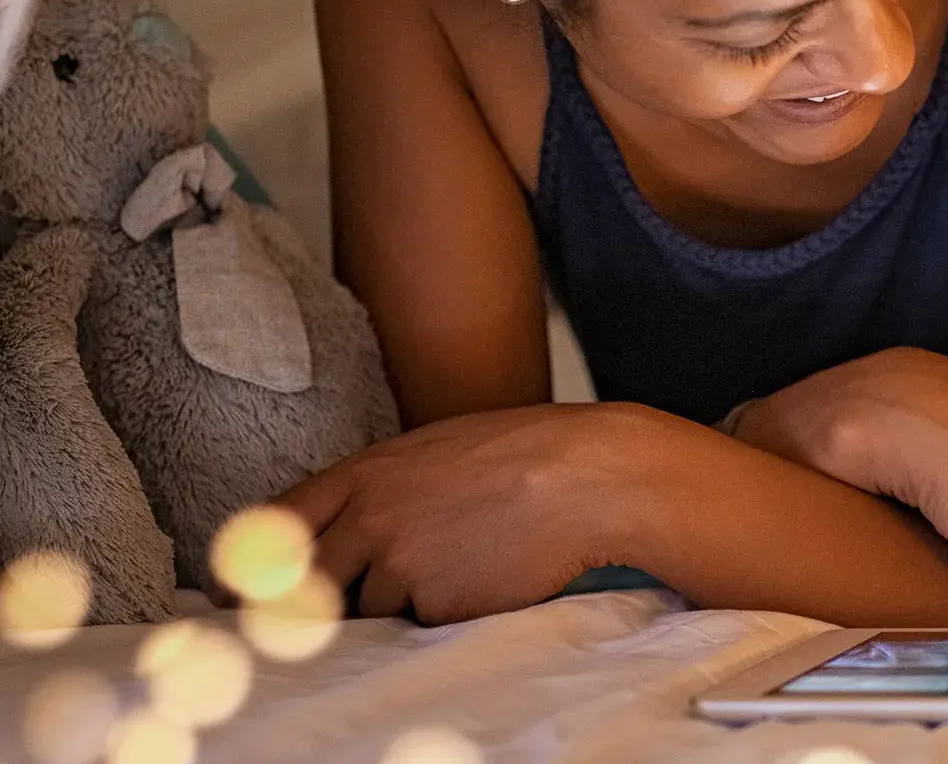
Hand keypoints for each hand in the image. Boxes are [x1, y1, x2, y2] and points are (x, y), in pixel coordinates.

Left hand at [274, 403, 643, 622]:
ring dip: (401, 599)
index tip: (233, 592)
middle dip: (318, 599)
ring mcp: (399, 564)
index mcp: (366, 472)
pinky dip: (444, 611)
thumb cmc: (524, 454)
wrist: (589, 476)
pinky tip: (484, 575)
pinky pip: (421, 623)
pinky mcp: (435, 604)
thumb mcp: (436, 450)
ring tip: (461, 559)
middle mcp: (369, 518)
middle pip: (308, 582)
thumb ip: (381, 487)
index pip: (279, 524)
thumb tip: (342, 531)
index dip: (254, 564)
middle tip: (331, 608)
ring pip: (372, 607)